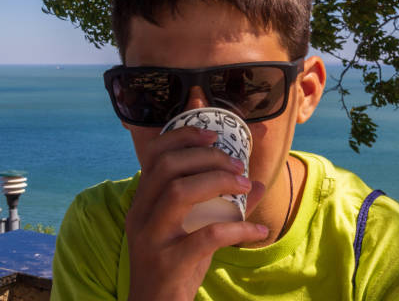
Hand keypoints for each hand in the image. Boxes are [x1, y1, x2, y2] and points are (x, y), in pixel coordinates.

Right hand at [126, 126, 266, 300]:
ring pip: (179, 193)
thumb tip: (257, 182)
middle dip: (207, 157)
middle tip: (238, 165)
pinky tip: (258, 231)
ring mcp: (151, 238)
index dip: (183, 136)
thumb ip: (222, 206)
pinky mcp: (167, 263)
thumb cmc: (175, 265)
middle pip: (167, 167)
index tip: (213, 133)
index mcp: (143, 201)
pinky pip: (205, 237)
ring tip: (245, 185)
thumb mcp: (194, 231)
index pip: (154, 154)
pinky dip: (237, 228)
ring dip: (218, 182)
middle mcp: (141, 214)